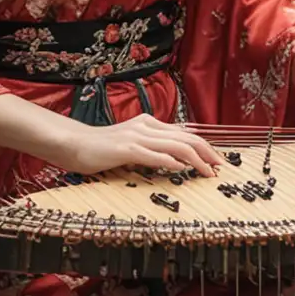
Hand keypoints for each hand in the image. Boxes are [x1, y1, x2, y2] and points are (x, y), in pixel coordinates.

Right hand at [60, 113, 226, 178]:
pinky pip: (155, 155)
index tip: (215, 160)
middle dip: (207, 153)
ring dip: (196, 160)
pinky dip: (172, 162)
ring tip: (208, 172)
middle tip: (220, 167)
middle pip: (186, 138)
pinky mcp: (127, 148)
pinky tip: (183, 170)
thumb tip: (174, 159)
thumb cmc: (100, 148)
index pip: (184, 134)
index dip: (203, 146)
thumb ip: (150, 148)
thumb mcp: (130, 144)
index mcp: (148, 124)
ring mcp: (137, 136)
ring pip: (176, 146)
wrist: (74, 144)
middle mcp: (146, 126)